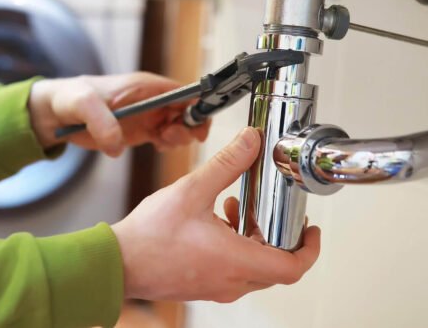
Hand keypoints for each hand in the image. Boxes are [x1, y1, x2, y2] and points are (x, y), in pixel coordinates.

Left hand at [28, 73, 210, 156]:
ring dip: (178, 137)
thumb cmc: (70, 99)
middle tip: (169, 137)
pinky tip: (156, 146)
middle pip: (188, 111)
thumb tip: (117, 145)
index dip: (198, 106)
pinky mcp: (141, 131)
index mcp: (145, 85)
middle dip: (189, 126)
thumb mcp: (82, 104)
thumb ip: (101, 121)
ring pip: (180, 126)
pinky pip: (165, 138)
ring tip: (160, 142)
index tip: (197, 125)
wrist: (56, 114)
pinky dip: (167, 145)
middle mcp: (152, 99)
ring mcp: (148, 116)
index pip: (184, 91)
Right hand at [112, 127, 320, 301]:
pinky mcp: (203, 285)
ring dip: (254, 238)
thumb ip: (226, 164)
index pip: (292, 267)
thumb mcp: (192, 190)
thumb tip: (251, 142)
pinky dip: (236, 246)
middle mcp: (231, 281)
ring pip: (254, 268)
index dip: (310, 249)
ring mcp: (216, 286)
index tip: (311, 230)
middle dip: (279, 236)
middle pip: (276, 266)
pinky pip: (233, 270)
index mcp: (235, 261)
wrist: (116, 263)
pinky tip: (216, 219)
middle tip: (274, 212)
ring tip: (238, 208)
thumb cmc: (149, 237)